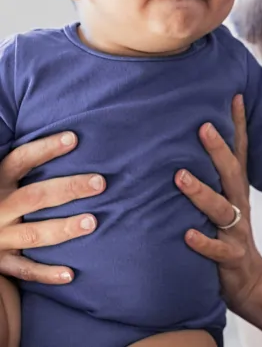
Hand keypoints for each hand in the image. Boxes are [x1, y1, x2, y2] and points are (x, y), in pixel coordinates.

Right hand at [0, 132, 103, 283]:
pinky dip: (46, 274)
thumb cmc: (0, 204)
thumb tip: (71, 139)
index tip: (74, 138)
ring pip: (32, 234)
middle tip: (100, 183)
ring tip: (92, 222)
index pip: (18, 160)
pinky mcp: (1, 263)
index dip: (44, 149)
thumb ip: (26, 171)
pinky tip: (70, 274)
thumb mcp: (5, 185)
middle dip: (68, 189)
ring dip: (63, 228)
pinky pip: (24, 270)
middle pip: (34, 196)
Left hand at [176, 95, 261, 315]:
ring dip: (201, 192)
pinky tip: (187, 234)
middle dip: (218, 149)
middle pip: (231, 174)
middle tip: (202, 127)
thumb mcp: (225, 204)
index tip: (234, 96)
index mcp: (236, 191)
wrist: (250, 281)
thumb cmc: (228, 236)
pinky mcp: (230, 257)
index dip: (238, 126)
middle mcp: (239, 206)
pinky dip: (202, 242)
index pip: (240, 153)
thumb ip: (213, 179)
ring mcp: (236, 231)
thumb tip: (185, 147)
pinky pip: (216, 249)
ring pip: (220, 209)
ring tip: (179, 177)